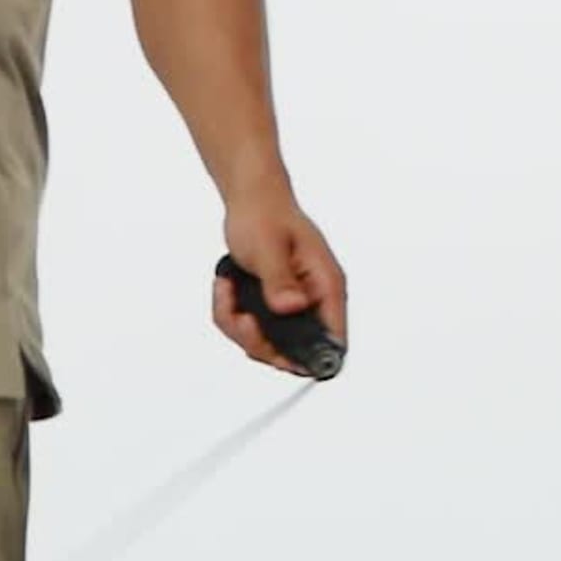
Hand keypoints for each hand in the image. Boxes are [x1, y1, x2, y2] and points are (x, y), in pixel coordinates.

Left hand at [213, 193, 347, 375]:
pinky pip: (249, 331)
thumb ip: (279, 280)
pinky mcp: (272, 308)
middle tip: (239, 316)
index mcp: (326, 287)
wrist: (251, 201)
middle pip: (294, 354)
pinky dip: (230, 316)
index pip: (334, 341)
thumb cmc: (264, 215)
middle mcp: (313, 302)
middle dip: (258, 341)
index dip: (309, 359)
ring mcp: (293, 307)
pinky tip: (226, 289)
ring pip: (266, 345)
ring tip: (226, 292)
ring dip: (237, 326)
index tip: (274, 351)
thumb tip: (292, 307)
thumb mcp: (268, 247)